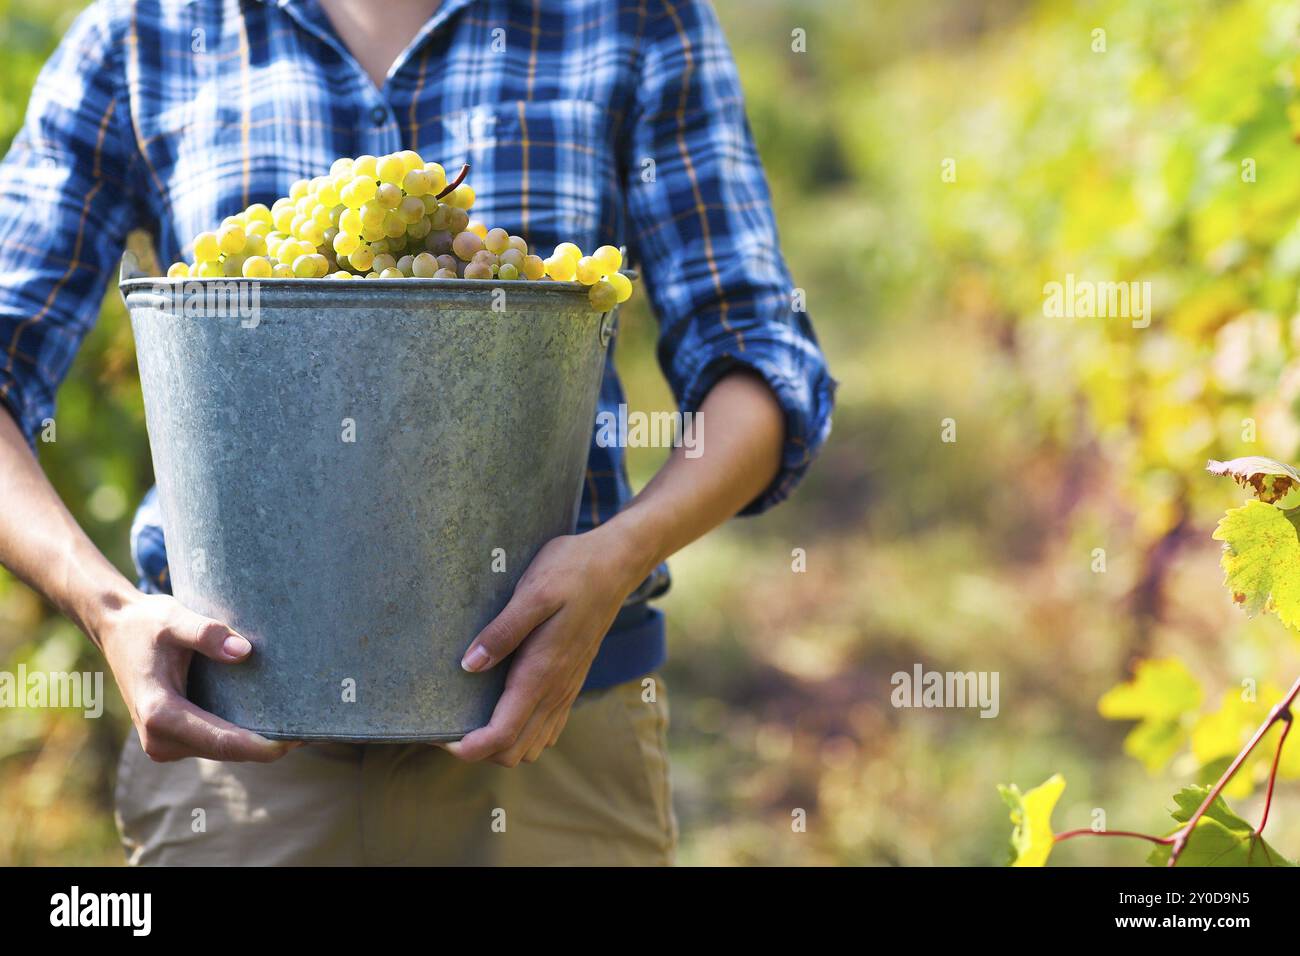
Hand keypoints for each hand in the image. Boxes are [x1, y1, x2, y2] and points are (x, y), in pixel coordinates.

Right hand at [97, 591, 297, 762]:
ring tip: (301, 724)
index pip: (222, 741)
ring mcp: (165, 744)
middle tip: (314, 730)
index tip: (297, 740)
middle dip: (268, 745)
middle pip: (227, 752)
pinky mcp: (173, 739)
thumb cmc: (146, 623)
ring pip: (223, 751)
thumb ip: (205, 633)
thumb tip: (243, 652)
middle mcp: (160, 738)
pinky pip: (215, 743)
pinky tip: (273, 719)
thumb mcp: (174, 618)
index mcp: (160, 713)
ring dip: (257, 742)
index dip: (261, 745)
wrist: (116, 629)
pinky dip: (242, 736)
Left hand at [442, 523, 650, 765]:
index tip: (436, 734)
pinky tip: (501, 706)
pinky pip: (546, 728)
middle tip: (445, 722)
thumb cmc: (572, 571)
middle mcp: (555, 690)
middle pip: (514, 752)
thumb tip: (469, 665)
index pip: (502, 735)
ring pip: (531, 745)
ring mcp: (566, 689)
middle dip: (477, 750)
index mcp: (542, 673)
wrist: (616, 565)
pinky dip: (521, 733)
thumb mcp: (533, 592)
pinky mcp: (570, 682)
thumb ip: (503, 631)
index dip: (466, 747)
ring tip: (468, 717)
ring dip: (498, 745)